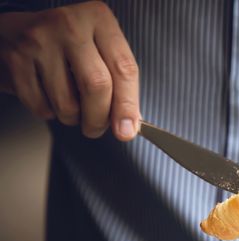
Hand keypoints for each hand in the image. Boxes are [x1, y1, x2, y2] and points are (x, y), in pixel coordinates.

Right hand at [0, 1, 139, 139]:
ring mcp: (40, 41)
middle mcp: (70, 26)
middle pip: (97, 86)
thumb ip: (118, 81)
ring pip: (68, 104)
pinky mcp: (16, 59)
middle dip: (100, 119)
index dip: (128, 105)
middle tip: (97, 128)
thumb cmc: (68, 44)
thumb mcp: (100, 48)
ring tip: (72, 107)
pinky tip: (49, 97)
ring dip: (73, 118)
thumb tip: (129, 123)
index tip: (127, 130)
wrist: (17, 31)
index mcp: (99, 20)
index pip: (123, 68)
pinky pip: (41, 106)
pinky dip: (49, 113)